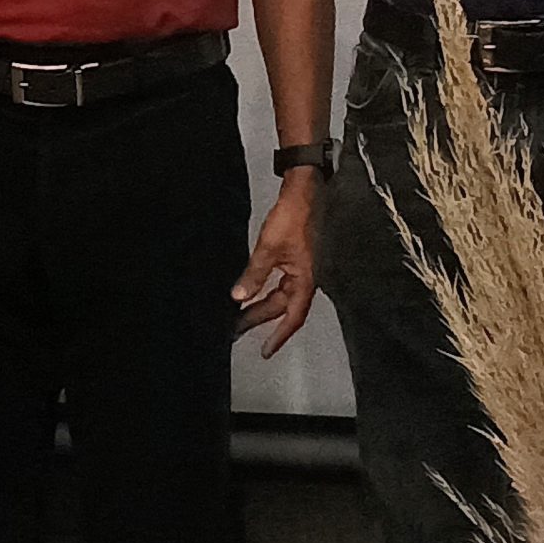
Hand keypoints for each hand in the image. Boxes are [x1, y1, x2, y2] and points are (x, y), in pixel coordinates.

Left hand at [232, 174, 317, 357]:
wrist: (304, 192)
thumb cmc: (293, 217)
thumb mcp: (268, 248)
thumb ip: (254, 274)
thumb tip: (238, 298)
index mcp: (306, 280)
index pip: (293, 316)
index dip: (279, 336)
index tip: (265, 351)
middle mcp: (307, 279)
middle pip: (283, 307)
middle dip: (260, 320)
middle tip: (236, 330)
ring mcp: (302, 270)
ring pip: (281, 296)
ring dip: (261, 306)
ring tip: (239, 315)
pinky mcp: (296, 260)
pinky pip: (281, 283)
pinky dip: (266, 290)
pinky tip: (251, 292)